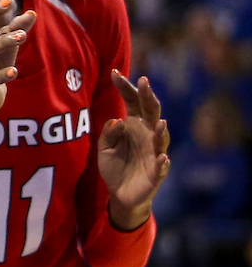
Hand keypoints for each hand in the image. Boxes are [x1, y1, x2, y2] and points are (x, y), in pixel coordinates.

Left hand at [99, 72, 170, 230]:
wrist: (120, 194)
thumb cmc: (114, 165)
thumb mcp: (104, 147)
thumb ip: (108, 133)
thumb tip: (119, 121)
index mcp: (133, 123)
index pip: (131, 100)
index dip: (125, 86)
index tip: (113, 72)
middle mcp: (147, 133)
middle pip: (151, 111)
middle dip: (149, 96)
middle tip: (144, 81)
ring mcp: (154, 152)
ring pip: (161, 138)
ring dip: (161, 131)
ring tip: (159, 122)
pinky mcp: (156, 172)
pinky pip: (161, 166)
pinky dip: (163, 162)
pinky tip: (162, 158)